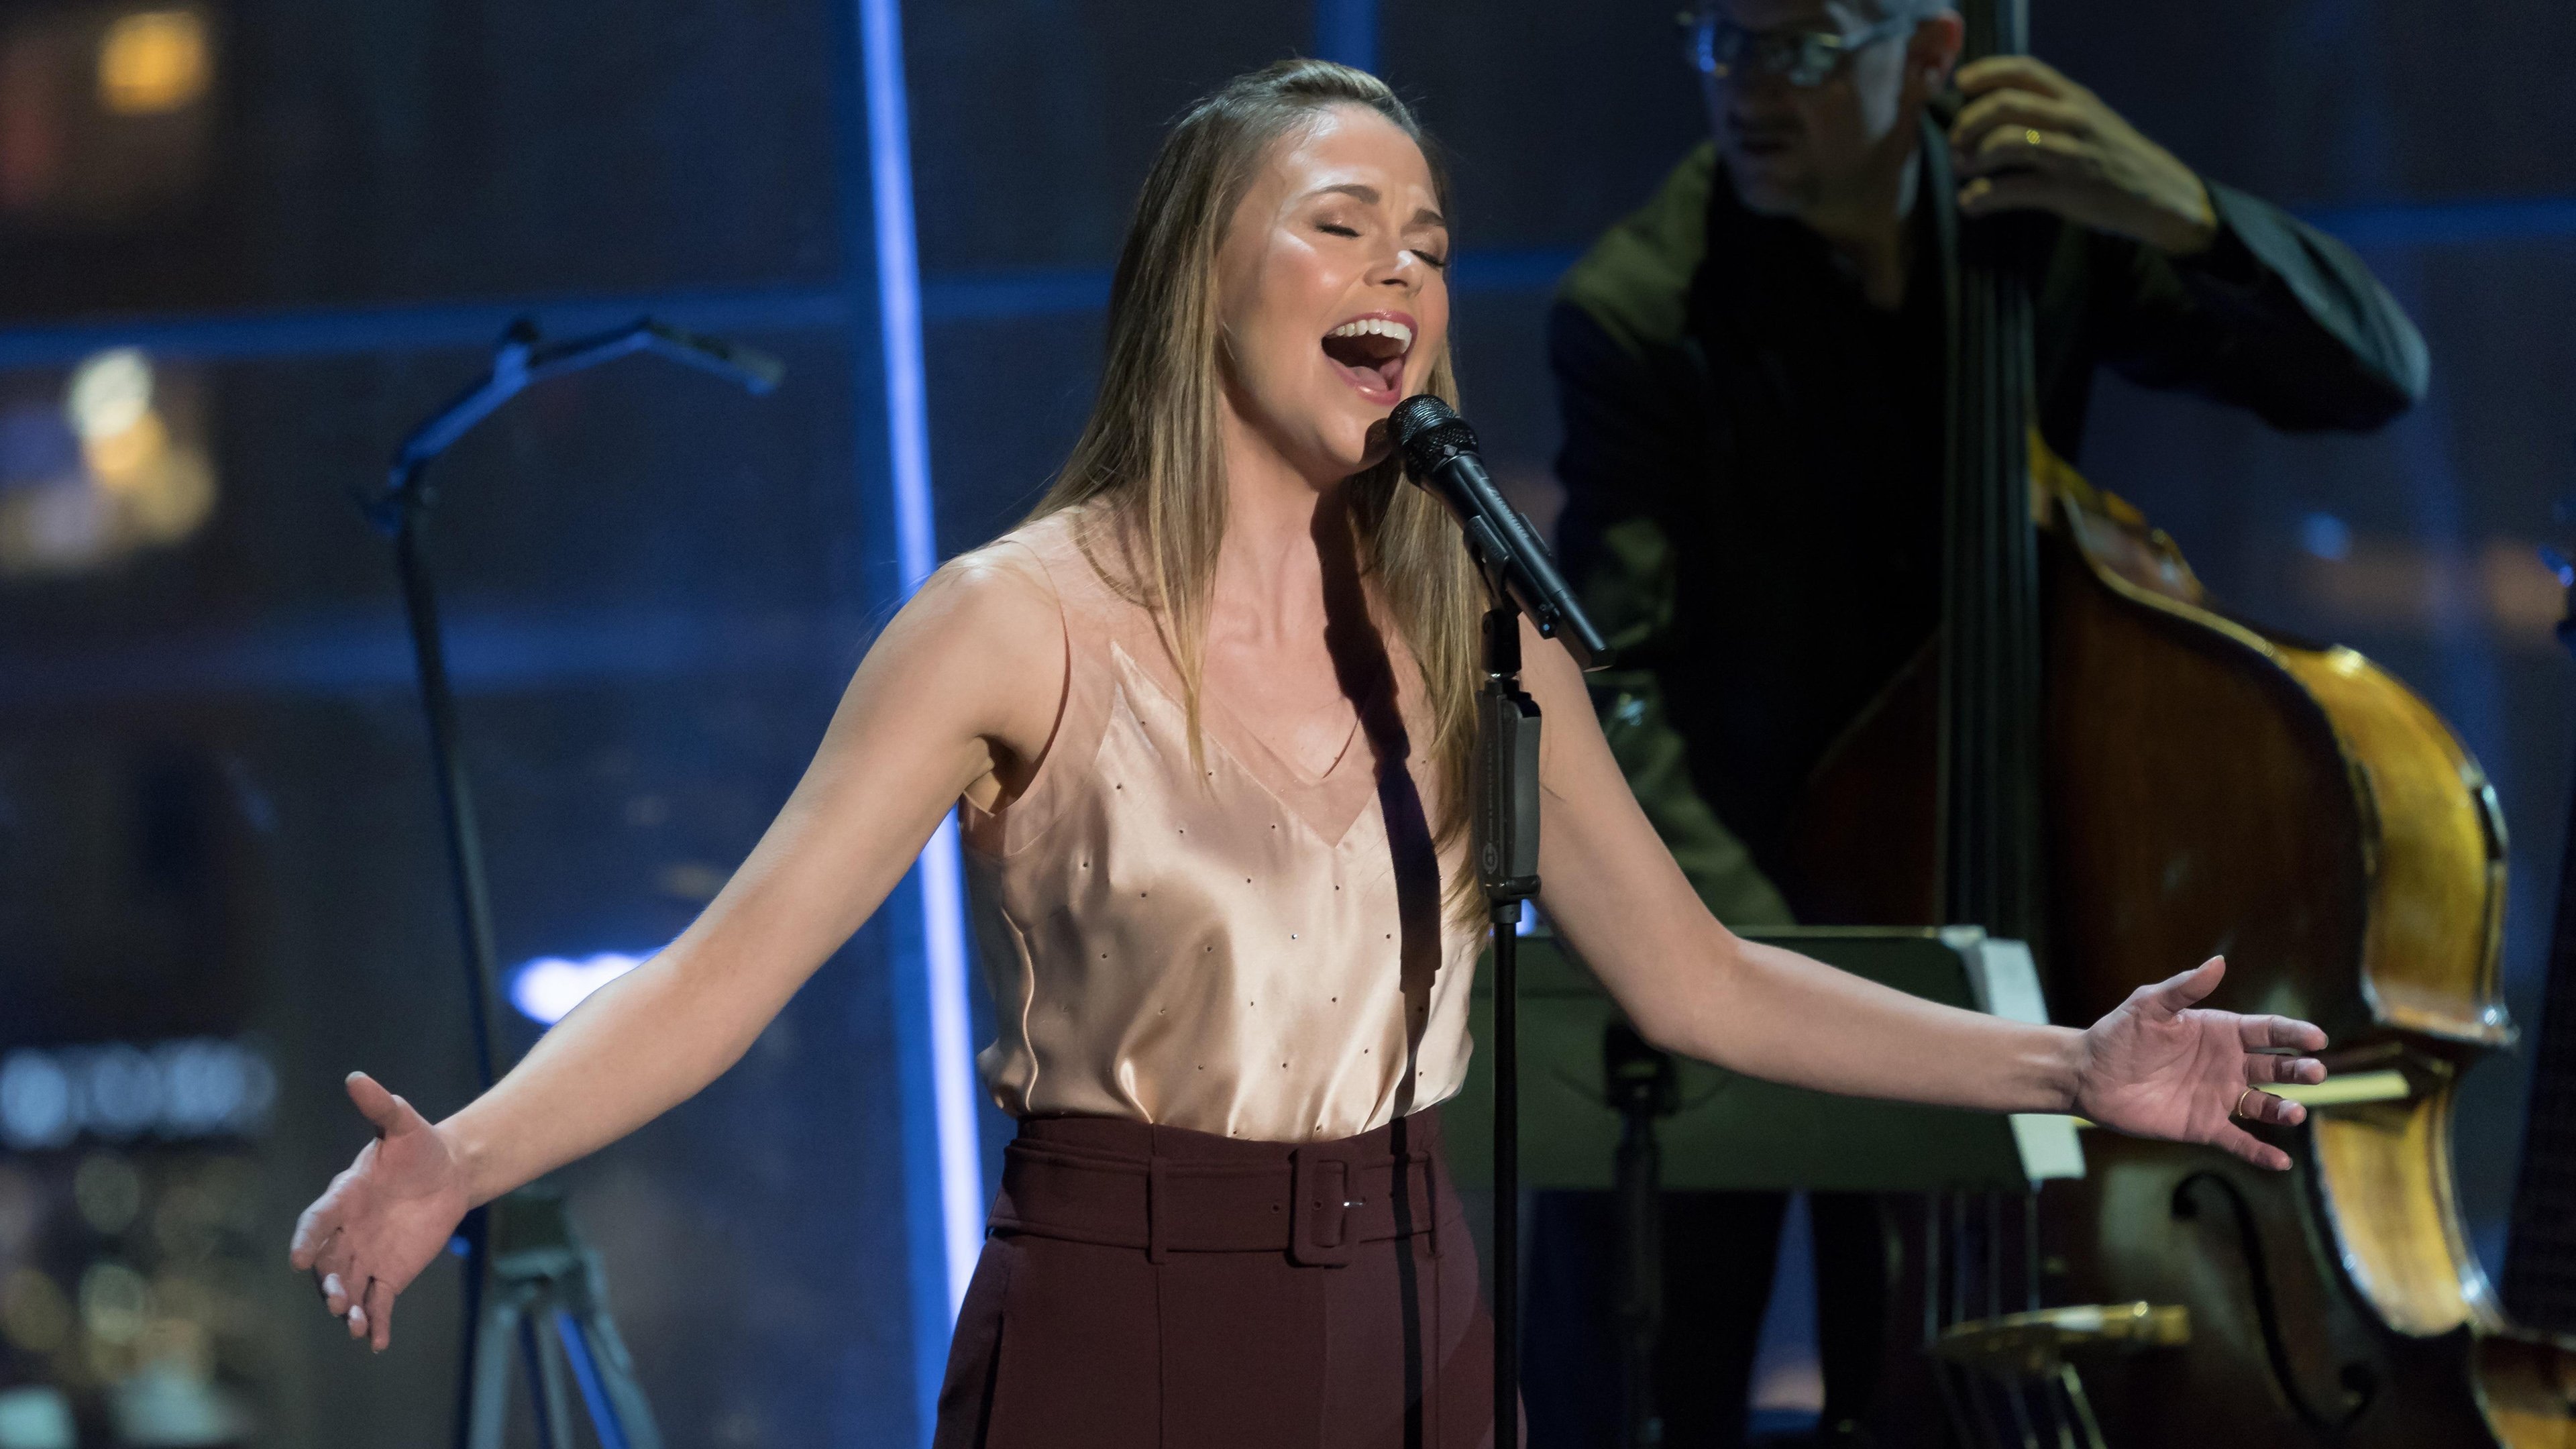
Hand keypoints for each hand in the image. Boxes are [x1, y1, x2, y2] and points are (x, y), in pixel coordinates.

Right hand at [287, 1073, 470, 1351]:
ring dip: (348, 1307)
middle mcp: (347, 1231)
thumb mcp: (403, 1123)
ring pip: (349, 1286)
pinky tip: (377, 1342)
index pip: (319, 1219)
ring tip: (354, 1324)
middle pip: (329, 1262)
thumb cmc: (418, 1146)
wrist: (447, 1172)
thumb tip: (357, 1077)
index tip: (300, 1256)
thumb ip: (380, 1106)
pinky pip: (378, 1302)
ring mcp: (365, 1256)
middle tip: (334, 1299)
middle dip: (328, 1282)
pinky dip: (376, 1322)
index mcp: (343, 1196)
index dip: (308, 1236)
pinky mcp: (389, 1274)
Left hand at [1949, 56, 2218, 255]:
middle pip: (2006, 104)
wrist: (2160, 195)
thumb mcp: (2089, 119)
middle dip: (1969, 121)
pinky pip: (2013, 189)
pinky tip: (1970, 202)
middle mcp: (2073, 119)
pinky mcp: (2067, 191)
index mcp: (2074, 98)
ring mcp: (2070, 155)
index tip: (1960, 83)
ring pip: (2006, 141)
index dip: (1986, 72)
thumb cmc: (2114, 157)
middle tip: (1955, 141)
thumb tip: (1995, 107)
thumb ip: (2050, 109)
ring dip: (1973, 155)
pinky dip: (1981, 196)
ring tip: (1962, 168)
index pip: (2025, 70)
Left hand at [2073, 957, 2326, 1169]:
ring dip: (2283, 1110)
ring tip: (2294, 1113)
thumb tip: (2217, 961)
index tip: (2316, 1038)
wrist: (2090, 1074)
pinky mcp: (2204, 1126)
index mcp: (2222, 1032)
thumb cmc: (2119, 1034)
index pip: (2269, 1031)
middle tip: (2315, 1073)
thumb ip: (2185, 987)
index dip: (2294, 1034)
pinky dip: (2260, 1153)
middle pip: (2276, 1068)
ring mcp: (2219, 1096)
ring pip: (2264, 1105)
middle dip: (2299, 1070)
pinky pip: (2239, 1141)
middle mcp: (2228, 1064)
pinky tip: (2281, 1163)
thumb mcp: (2150, 1005)